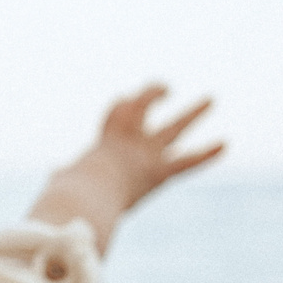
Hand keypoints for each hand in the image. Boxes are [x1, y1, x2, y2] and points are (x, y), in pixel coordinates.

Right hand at [28, 85, 222, 254]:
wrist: (81, 194)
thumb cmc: (68, 190)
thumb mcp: (64, 180)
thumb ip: (63, 175)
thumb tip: (57, 172)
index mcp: (104, 140)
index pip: (115, 112)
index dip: (122, 104)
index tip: (126, 96)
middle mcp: (127, 140)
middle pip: (143, 108)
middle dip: (154, 95)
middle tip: (165, 88)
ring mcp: (144, 153)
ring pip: (174, 127)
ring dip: (194, 112)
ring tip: (211, 98)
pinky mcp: (157, 171)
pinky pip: (186, 162)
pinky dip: (206, 154)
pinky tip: (224, 144)